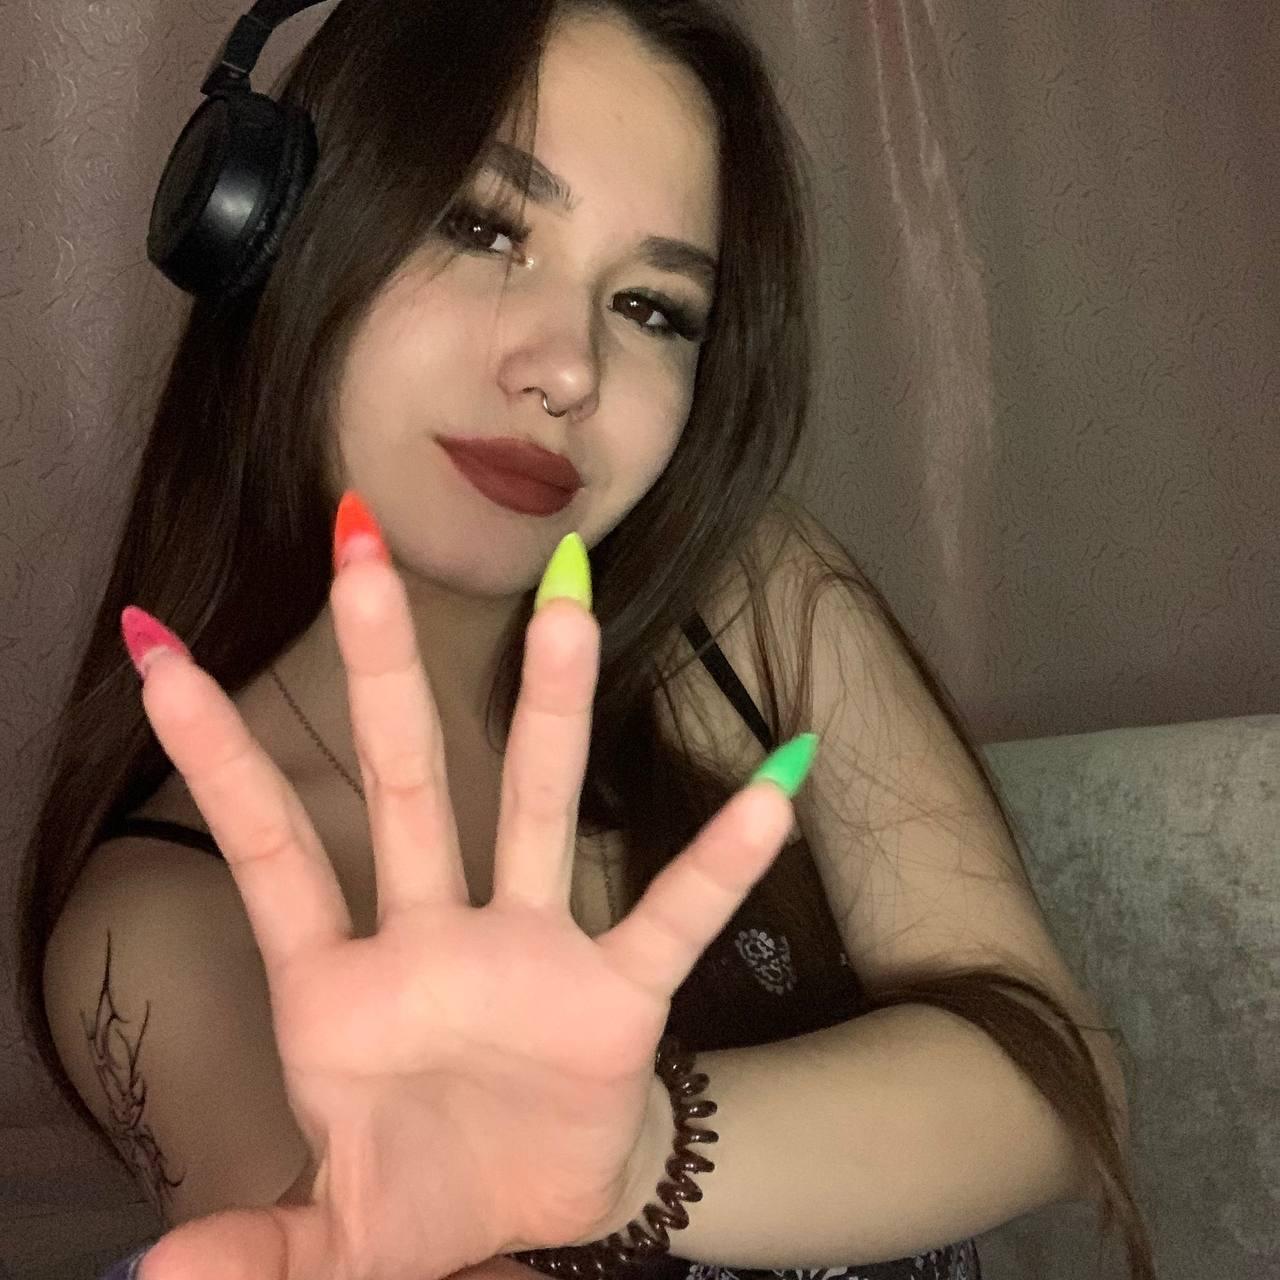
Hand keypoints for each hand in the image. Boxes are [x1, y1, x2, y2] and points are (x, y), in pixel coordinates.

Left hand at [127, 506, 800, 1279]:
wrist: (531, 1219)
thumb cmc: (422, 1193)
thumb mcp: (328, 1238)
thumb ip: (254, 1251)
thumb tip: (155, 1278)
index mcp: (339, 986)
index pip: (270, 848)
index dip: (218, 752)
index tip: (159, 644)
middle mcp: (434, 940)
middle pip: (407, 784)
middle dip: (382, 671)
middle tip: (361, 548)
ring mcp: (531, 955)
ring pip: (540, 809)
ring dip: (554, 709)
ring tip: (569, 606)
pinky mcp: (615, 995)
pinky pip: (671, 916)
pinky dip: (719, 861)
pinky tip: (772, 785)